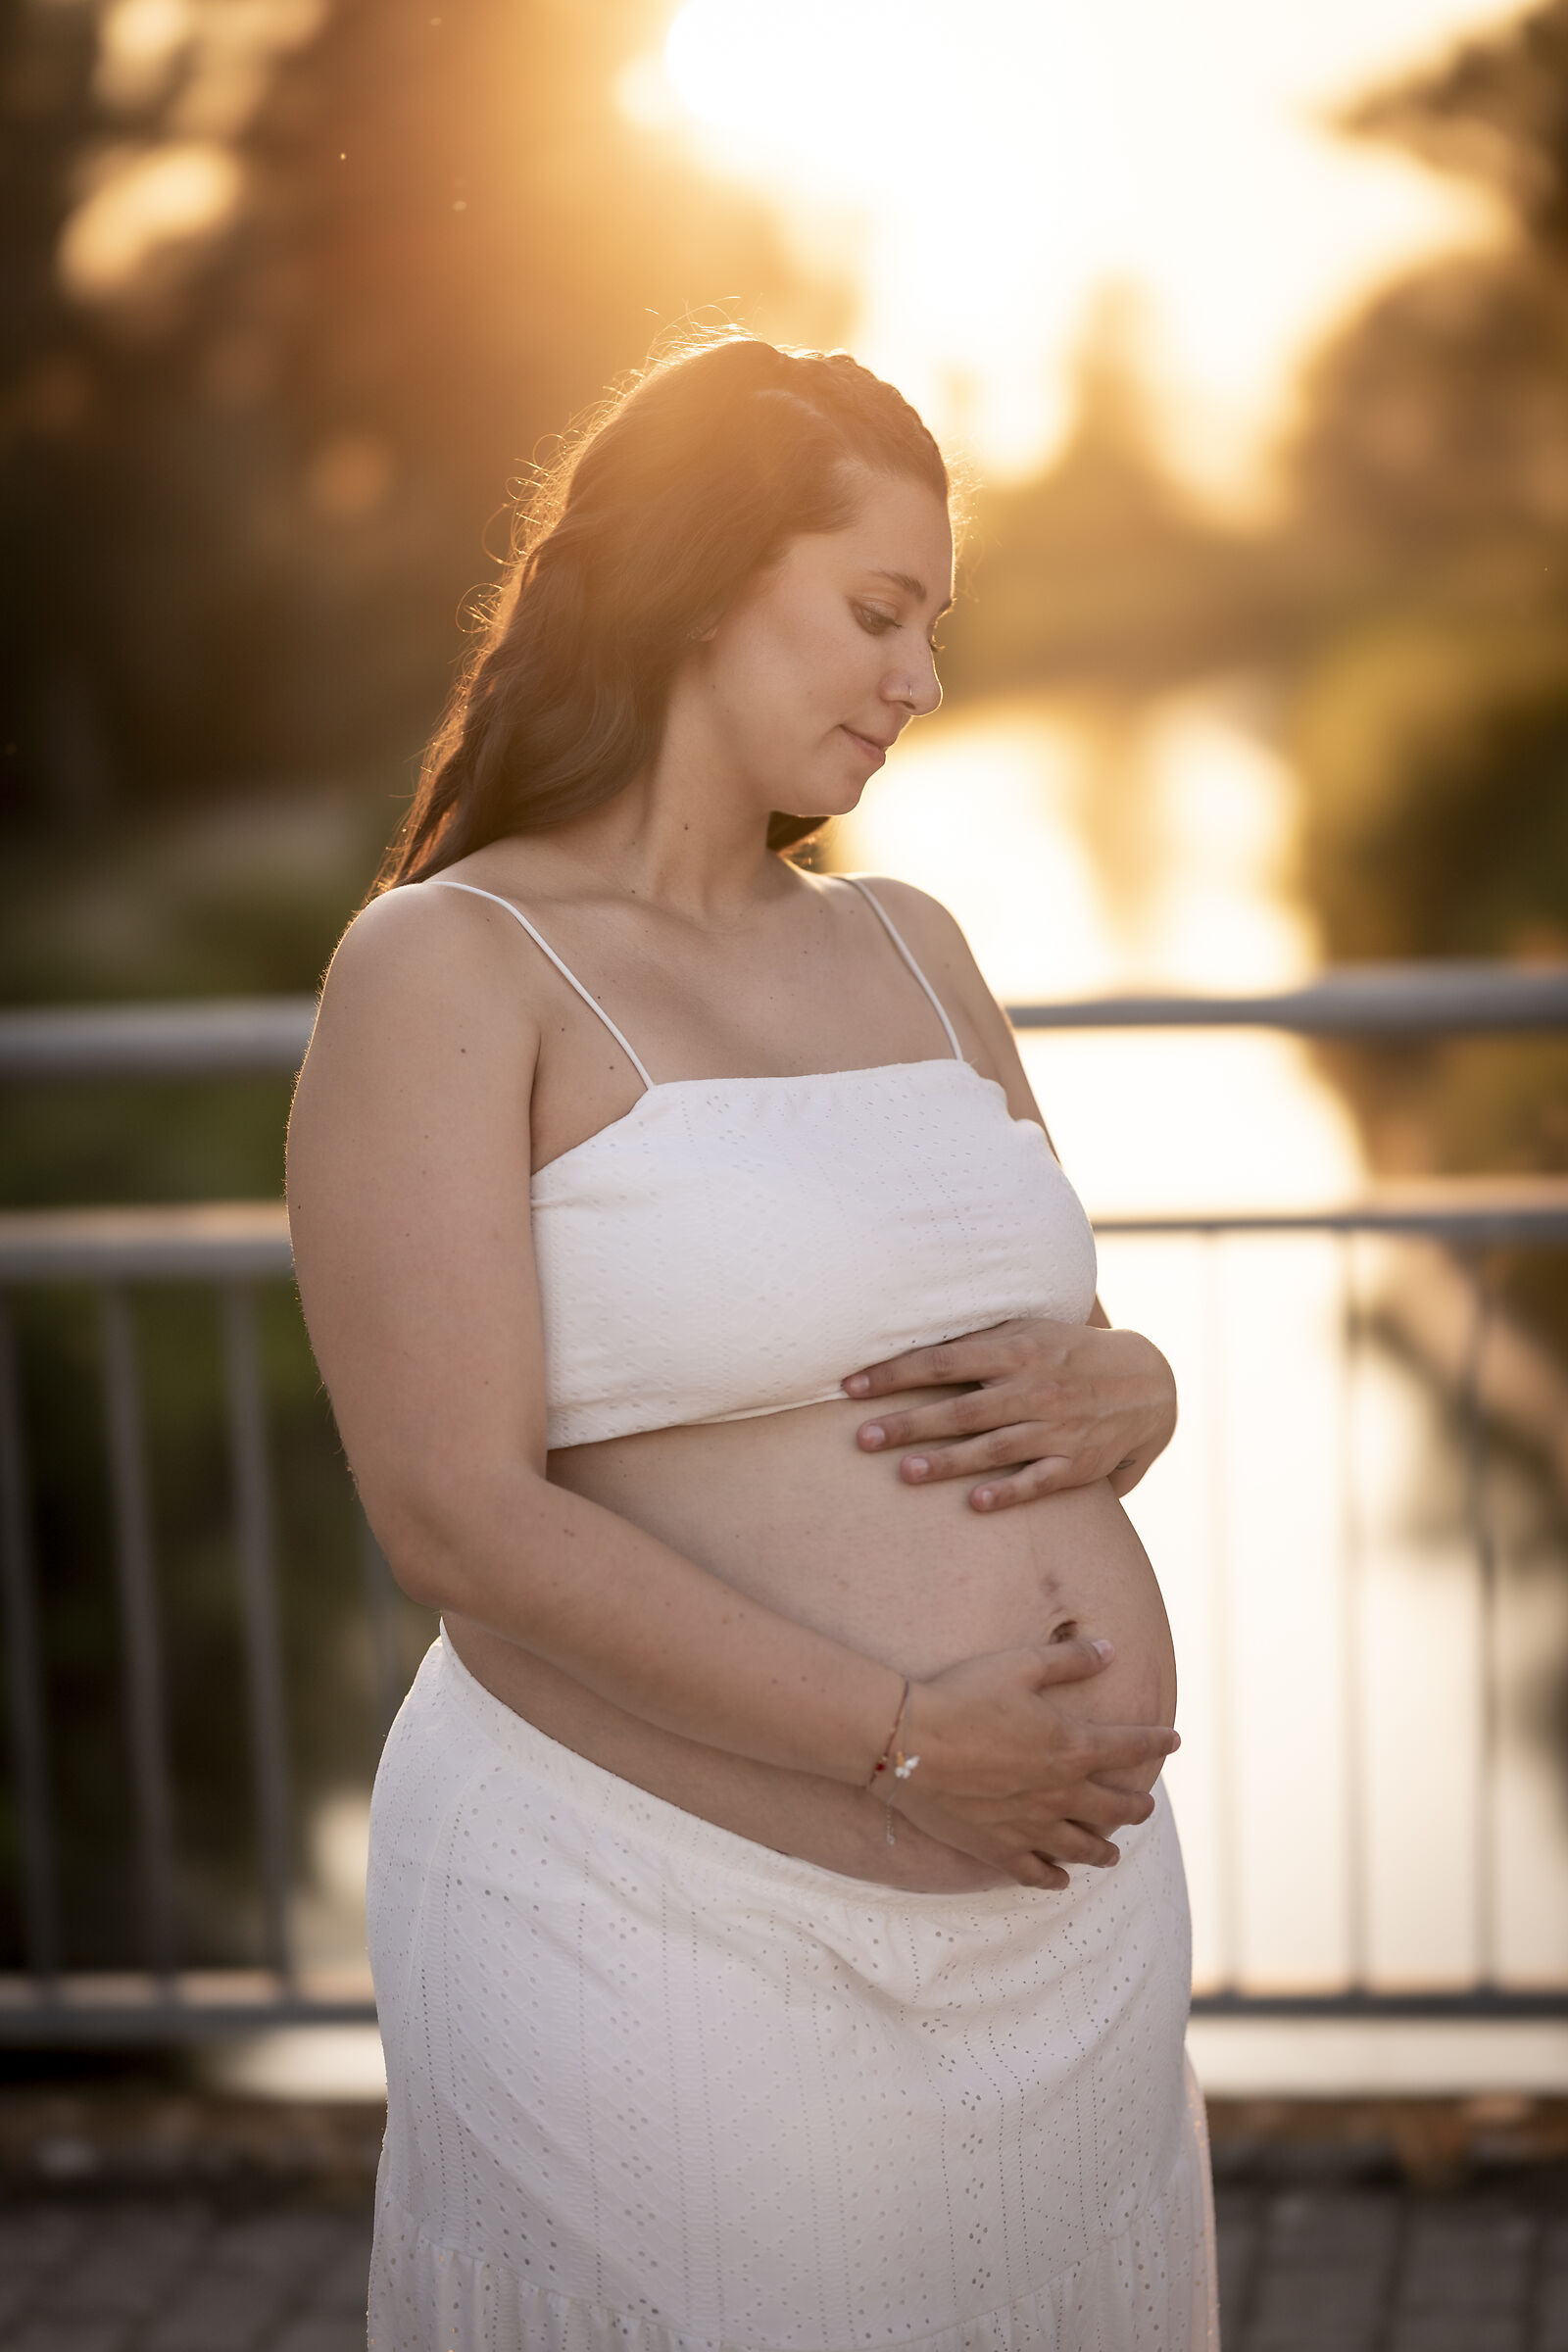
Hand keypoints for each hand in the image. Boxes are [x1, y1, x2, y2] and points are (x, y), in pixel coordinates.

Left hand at [843, 1317, 1176, 1510]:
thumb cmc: (1068, 1352)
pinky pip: (1038, 1479)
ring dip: (947, 1462)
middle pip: (960, 1409)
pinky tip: (974, 1504)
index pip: (943, 1361)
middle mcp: (1033, 1389)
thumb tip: (912, 1330)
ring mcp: (1055, 1428)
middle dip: (908, 1423)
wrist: (1146, 1384)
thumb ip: (978, 1335)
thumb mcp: (1029, 1329)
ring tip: (904, 1473)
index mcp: (1016, 1350)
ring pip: (993, 1447)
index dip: (895, 1372)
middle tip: (861, 1438)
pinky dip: (1007, 1492)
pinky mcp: (1075, 1462)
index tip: (851, 1386)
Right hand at [886, 1639, 1179, 1888]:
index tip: (1174, 1740)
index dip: (1156, 1742)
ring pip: (1083, 1848)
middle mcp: (1061, 1794)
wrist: (907, 1743)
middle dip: (1137, 1806)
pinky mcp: (998, 1848)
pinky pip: (1037, 1873)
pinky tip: (1061, 1879)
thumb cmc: (963, 1696)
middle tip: (1145, 1806)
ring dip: (1104, 1849)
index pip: (1130, 1747)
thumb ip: (1070, 1659)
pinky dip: (1054, 1878)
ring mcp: (1031, 1827)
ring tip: (1114, 1852)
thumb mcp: (1020, 1664)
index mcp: (1072, 1747)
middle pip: (1115, 1807)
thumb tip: (1111, 1649)